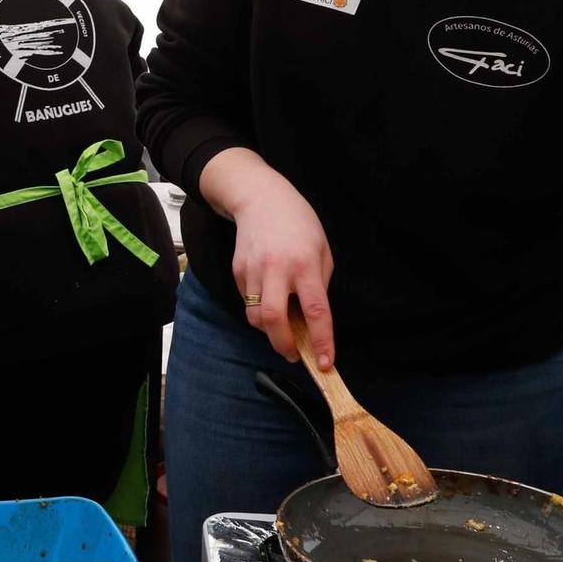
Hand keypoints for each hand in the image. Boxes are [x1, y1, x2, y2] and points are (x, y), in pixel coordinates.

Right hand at [228, 170, 335, 367]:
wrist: (260, 198)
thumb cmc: (299, 223)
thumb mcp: (322, 249)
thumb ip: (318, 282)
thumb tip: (311, 316)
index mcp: (305, 264)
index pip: (316, 310)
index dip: (322, 340)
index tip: (325, 363)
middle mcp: (277, 269)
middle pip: (275, 319)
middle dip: (284, 345)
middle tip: (293, 354)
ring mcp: (253, 270)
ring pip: (256, 316)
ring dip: (269, 331)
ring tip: (281, 328)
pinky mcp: (237, 270)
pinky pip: (247, 301)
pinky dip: (258, 310)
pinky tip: (269, 299)